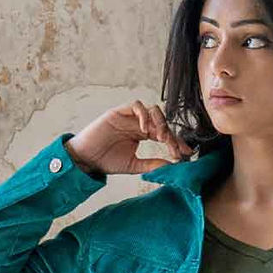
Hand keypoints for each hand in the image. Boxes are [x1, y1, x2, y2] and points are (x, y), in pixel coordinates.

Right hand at [65, 101, 193, 177]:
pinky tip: (144, 130)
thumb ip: (152, 164)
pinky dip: (143, 115)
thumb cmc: (107, 161)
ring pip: (152, 110)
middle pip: (161, 121)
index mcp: (142, 135)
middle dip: (170, 134)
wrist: (86, 159)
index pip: (164, 134)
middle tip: (174, 149)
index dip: (176, 142)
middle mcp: (137, 123)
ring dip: (159, 122)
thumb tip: (172, 165)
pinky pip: (136, 106)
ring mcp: (129, 117)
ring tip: (160, 138)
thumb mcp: (134, 165)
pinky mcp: (118, 112)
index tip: (186, 154)